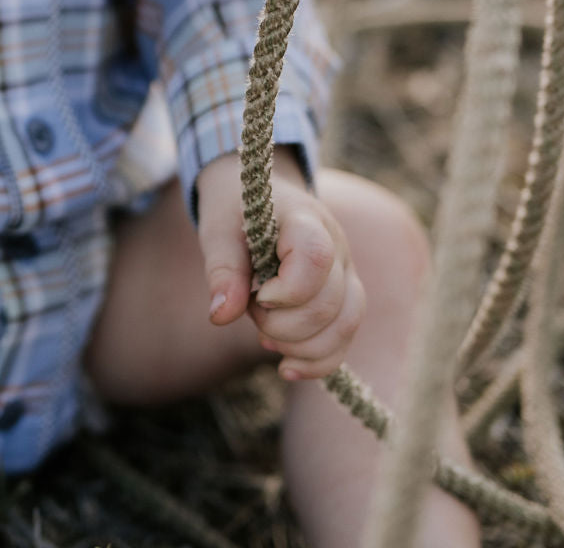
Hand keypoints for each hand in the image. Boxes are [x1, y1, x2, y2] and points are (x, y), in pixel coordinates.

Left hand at [196, 150, 364, 379]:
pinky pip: (345, 337)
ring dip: (303, 347)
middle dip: (284, 326)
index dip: (288, 290)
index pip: (316, 258)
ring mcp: (346, 271)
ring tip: (265, 338)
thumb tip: (221, 316)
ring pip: (346, 324)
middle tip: (251, 311)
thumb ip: (222, 269)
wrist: (256, 196)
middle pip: (330, 302)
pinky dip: (318, 360)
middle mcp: (336, 244)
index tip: (256, 294)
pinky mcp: (344, 295)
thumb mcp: (218, 230)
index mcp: (304, 218)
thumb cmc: (234, 210)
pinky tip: (286, 367)